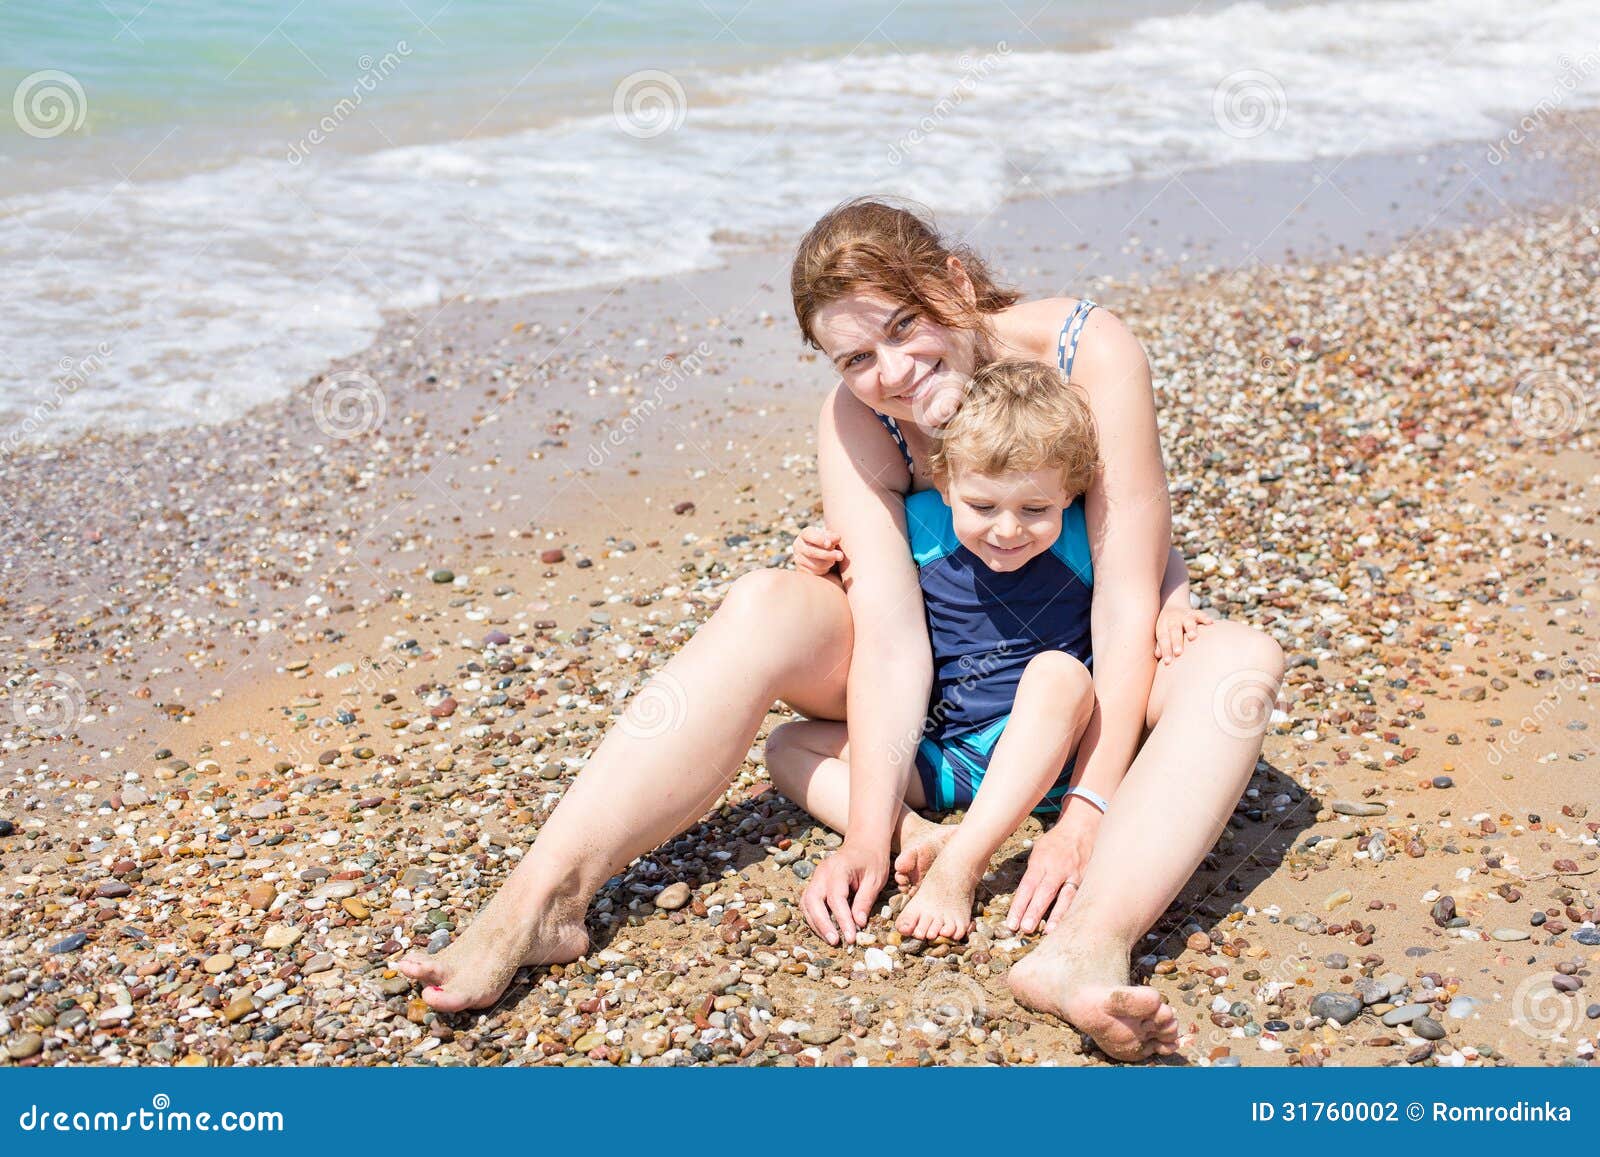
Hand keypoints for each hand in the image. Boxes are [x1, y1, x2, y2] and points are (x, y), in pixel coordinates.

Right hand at [790, 524, 843, 575]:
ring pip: (814, 564)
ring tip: (834, 560)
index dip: (819, 540)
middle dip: (827, 554)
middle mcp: (798, 545)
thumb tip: (837, 538)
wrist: (821, 554)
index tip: (830, 544)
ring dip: (828, 563)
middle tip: (841, 556)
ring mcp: (798, 558)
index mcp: (805, 534)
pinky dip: (824, 570)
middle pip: (811, 552)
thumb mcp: (830, 538)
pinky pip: (814, 572)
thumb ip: (833, 537)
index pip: (809, 535)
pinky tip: (828, 566)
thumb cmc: (827, 543)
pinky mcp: (801, 570)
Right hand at [801, 840, 887, 945]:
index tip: (851, 937)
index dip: (842, 920)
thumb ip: (865, 900)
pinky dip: (814, 917)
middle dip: (822, 924)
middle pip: (813, 901)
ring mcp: (816, 877)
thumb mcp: (875, 879)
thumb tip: (859, 924)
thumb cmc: (872, 860)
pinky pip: (808, 902)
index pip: (836, 898)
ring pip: (806, 903)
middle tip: (835, 942)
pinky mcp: (815, 883)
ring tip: (830, 940)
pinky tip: (825, 930)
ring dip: (816, 923)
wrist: (864, 842)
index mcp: (838, 868)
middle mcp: (822, 872)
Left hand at [1007, 804, 1101, 933]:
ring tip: (1049, 932)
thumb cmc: (1055, 844)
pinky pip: (1080, 897)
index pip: (1027, 886)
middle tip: (1025, 928)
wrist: (1081, 828)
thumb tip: (1023, 899)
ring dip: (1057, 916)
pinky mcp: (1087, 879)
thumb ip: (1032, 874)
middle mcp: (1058, 868)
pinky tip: (1071, 925)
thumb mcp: (1038, 852)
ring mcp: (1075, 874)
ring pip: (1066, 897)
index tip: (1011, 923)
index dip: (1018, 905)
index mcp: (1041, 862)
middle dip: (1034, 911)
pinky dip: (1074, 912)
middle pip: (1045, 892)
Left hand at [1154, 603, 1213, 663]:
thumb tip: (1158, 655)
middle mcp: (1173, 620)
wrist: (1173, 606)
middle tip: (1178, 653)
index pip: (1163, 639)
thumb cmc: (1168, 628)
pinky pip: (1200, 614)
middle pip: (1174, 631)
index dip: (1165, 650)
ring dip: (1190, 629)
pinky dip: (1205, 618)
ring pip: (1188, 622)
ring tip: (1193, 637)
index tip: (1167, 662)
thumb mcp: (1162, 634)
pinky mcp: (1195, 613)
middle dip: (1176, 642)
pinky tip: (1210, 623)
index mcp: (1163, 626)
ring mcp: (1184, 616)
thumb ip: (1161, 645)